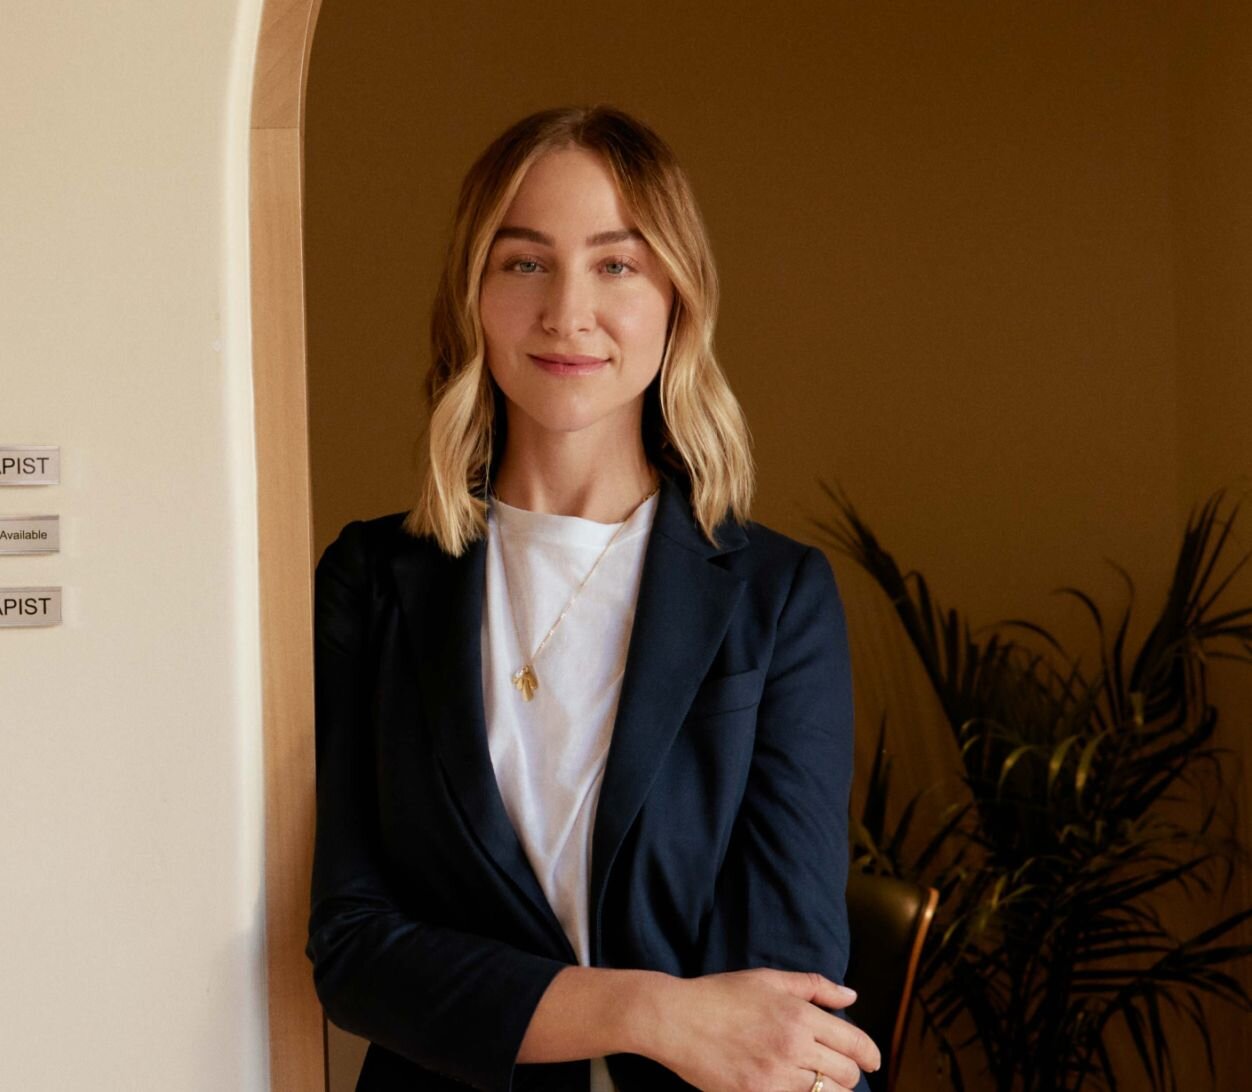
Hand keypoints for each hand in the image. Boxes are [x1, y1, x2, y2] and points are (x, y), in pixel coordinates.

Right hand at [643, 968, 880, 1091]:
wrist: (676, 1020)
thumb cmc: (721, 994)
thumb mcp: (769, 979)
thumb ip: (815, 986)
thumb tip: (851, 997)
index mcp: (799, 1015)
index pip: (854, 1044)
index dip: (869, 1055)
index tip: (871, 1060)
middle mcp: (793, 1048)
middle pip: (845, 1075)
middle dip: (850, 1073)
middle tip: (842, 1070)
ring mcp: (775, 1078)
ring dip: (829, 1089)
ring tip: (819, 1080)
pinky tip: (796, 1086)